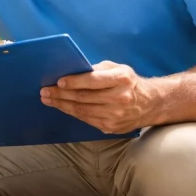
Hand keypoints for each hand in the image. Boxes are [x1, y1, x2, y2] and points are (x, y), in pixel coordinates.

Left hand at [40, 61, 156, 134]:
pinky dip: (72, 112)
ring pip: (82, 110)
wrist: (149, 104)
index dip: (74, 81)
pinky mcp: (111, 126)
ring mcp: (115, 115)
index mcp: (122, 79)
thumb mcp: (117, 68)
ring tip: (48, 99)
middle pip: (84, 97)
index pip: (93, 81)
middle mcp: (120, 98)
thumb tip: (73, 71)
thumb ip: (97, 69)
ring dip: (62, 105)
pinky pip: (86, 119)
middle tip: (45, 91)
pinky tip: (62, 107)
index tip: (58, 81)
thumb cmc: (128, 82)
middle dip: (61, 94)